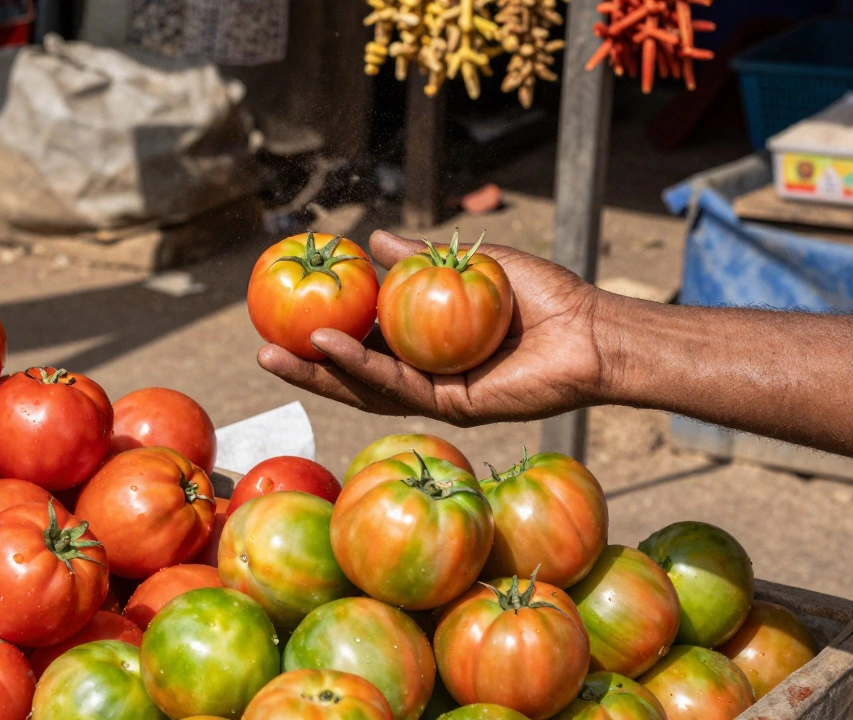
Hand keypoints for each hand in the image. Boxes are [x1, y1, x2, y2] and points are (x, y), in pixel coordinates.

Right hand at [257, 229, 610, 426]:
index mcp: (428, 344)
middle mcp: (428, 374)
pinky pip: (397, 386)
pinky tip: (330, 344)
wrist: (590, 329)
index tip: (286, 313)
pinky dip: (360, 365)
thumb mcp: (471, 264)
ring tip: (276, 352)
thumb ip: (421, 258)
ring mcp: (438, 393)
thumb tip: (371, 240)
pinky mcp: (454, 407)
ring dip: (320, 372)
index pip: (367, 342)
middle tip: (261, 350)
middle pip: (356, 374)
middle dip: (306, 366)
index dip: (326, 332)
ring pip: (366, 388)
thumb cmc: (543, 295)